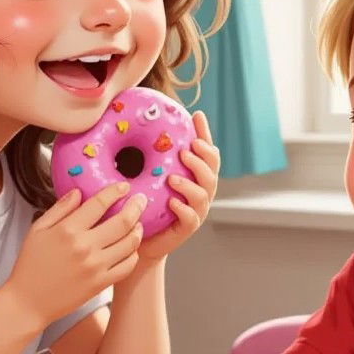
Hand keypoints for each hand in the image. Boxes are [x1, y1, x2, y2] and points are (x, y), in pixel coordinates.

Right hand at [5, 182, 145, 323]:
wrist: (28, 302)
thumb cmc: (30, 265)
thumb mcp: (37, 230)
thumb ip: (59, 209)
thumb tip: (78, 191)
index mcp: (68, 230)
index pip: (98, 204)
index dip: (115, 191)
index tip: (124, 186)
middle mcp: (85, 247)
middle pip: (122, 221)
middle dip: (136, 206)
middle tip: (141, 200)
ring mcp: (95, 266)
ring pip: (129, 243)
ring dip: (138, 230)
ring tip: (138, 223)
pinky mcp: (101, 283)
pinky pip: (127, 266)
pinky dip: (133, 254)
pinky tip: (130, 247)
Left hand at [137, 111, 219, 261]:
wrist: (140, 239)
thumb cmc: (145, 202)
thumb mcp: (149, 174)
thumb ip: (152, 153)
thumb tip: (140, 120)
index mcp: (195, 175)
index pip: (207, 151)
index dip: (205, 133)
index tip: (196, 115)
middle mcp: (200, 191)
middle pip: (212, 171)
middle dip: (202, 158)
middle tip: (186, 150)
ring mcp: (196, 210)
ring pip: (204, 194)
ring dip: (190, 183)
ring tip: (173, 178)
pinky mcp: (187, 229)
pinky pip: (191, 218)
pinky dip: (184, 208)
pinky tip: (172, 202)